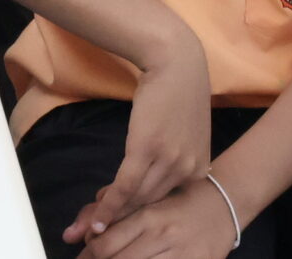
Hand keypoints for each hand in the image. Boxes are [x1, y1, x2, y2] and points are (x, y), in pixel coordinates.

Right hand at [64, 47, 211, 248]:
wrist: (176, 62)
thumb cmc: (179, 94)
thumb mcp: (189, 133)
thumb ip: (178, 159)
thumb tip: (156, 180)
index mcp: (201, 167)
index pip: (167, 200)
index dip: (141, 210)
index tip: (121, 218)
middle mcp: (189, 168)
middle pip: (151, 203)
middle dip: (124, 218)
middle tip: (98, 229)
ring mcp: (169, 160)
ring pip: (136, 198)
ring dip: (111, 213)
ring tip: (90, 225)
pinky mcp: (146, 149)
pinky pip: (124, 186)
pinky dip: (109, 205)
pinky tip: (97, 219)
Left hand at [79, 177, 239, 258]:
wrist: (225, 204)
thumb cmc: (180, 201)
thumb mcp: (147, 200)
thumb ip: (111, 211)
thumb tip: (69, 234)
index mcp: (149, 214)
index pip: (104, 244)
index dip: (90, 254)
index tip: (89, 253)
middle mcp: (162, 234)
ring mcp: (180, 253)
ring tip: (122, 258)